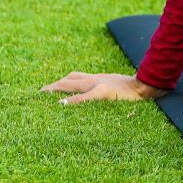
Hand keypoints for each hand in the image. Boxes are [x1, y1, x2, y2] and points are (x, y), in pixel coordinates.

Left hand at [41, 72, 168, 104]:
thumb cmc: (134, 91)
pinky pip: (84, 96)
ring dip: (55, 90)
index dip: (59, 83)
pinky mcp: (103, 92)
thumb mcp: (117, 88)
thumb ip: (105, 92)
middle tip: (35, 97)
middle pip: (67, 80)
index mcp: (98, 80)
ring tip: (41, 98)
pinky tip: (62, 105)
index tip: (45, 91)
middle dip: (51, 88)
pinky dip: (72, 100)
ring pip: (70, 84)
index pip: (73, 78)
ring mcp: (98, 85)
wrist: (147, 87)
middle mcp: (95, 80)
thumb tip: (94, 102)